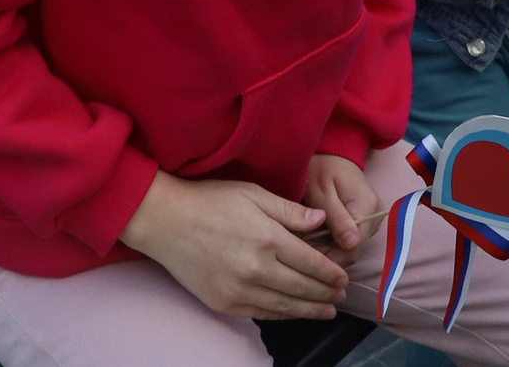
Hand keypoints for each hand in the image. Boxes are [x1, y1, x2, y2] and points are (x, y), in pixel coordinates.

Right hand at [119, 170, 347, 320]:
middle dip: (326, 293)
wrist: (165, 221)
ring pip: (285, 306)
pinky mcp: (224, 302)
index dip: (331, 272)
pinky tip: (293, 313)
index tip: (343, 277)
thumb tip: (322, 220)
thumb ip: (289, 211)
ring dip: (310, 310)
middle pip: (302, 287)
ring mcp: (239, 289)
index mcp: (267, 238)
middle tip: (341, 295)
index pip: (310, 262)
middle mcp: (256, 268)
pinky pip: (261, 313)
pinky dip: (282, 315)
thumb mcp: (253, 193)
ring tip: (327, 311)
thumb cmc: (209, 201)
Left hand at [302, 154, 382, 267]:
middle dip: (327, 254)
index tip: (306, 253)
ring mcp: (373, 222)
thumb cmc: (323, 170)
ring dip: (330, 249)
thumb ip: (336, 218)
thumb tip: (352, 244)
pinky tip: (317, 237)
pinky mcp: (367, 224)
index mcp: (367, 208)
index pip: (353, 247)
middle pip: (353, 251)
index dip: (329, 255)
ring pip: (351, 249)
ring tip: (308, 240)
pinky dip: (334, 243)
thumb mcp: (322, 192)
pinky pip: (351, 242)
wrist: (333, 157)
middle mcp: (376, 218)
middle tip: (302, 247)